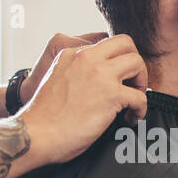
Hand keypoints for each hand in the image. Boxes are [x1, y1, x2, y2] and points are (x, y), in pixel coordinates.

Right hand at [19, 34, 148, 165]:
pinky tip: (131, 119)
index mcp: (72, 54)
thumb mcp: (57, 80)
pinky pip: (140, 96)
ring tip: (133, 102)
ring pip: (137, 62)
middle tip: (132, 85)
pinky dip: (141, 109)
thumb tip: (98, 84)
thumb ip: (76, 73)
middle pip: (126, 43)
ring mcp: (100, 74)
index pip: (106, 44)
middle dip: (134, 63)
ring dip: (141, 82)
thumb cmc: (45, 117)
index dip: (116, 61)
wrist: (35, 134)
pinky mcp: (110, 94)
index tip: (118, 79)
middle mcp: (87, 58)